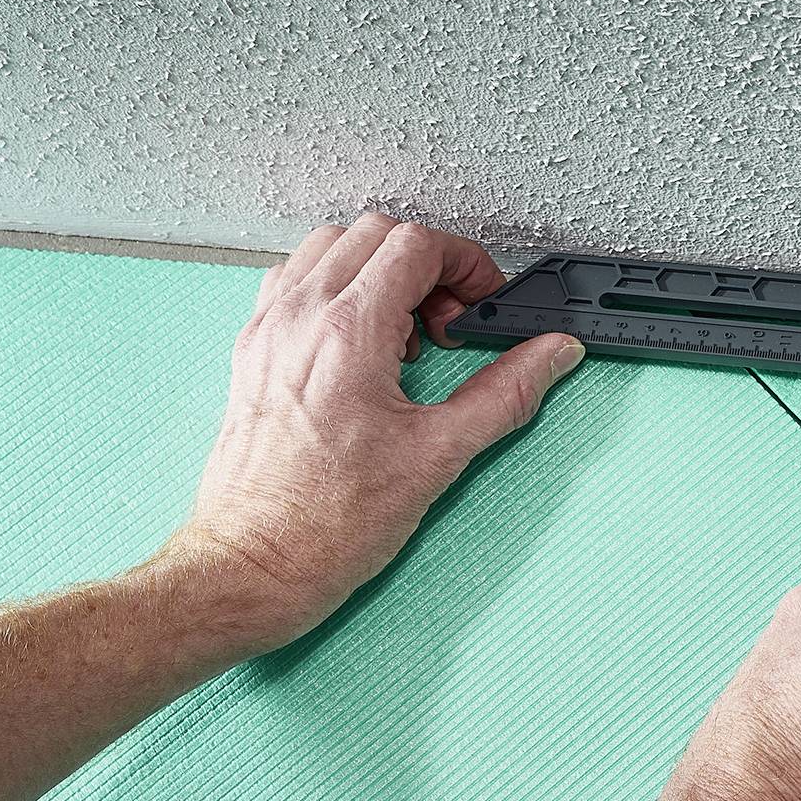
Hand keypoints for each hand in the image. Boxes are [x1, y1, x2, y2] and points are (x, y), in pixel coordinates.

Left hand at [159, 212, 582, 652]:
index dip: (466, 264)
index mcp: (348, 334)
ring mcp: (268, 331)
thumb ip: (504, 394)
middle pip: (374, 233)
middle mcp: (300, 319)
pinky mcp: (251, 352)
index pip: (416, 245)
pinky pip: (293, 282)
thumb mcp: (437, 458)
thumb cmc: (324, 526)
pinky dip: (334, 289)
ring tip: (406, 331)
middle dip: (426, 263)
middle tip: (451, 322)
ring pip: (329, 247)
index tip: (482, 303)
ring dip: (378, 270)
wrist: (251, 567)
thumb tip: (550, 356)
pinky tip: (360, 342)